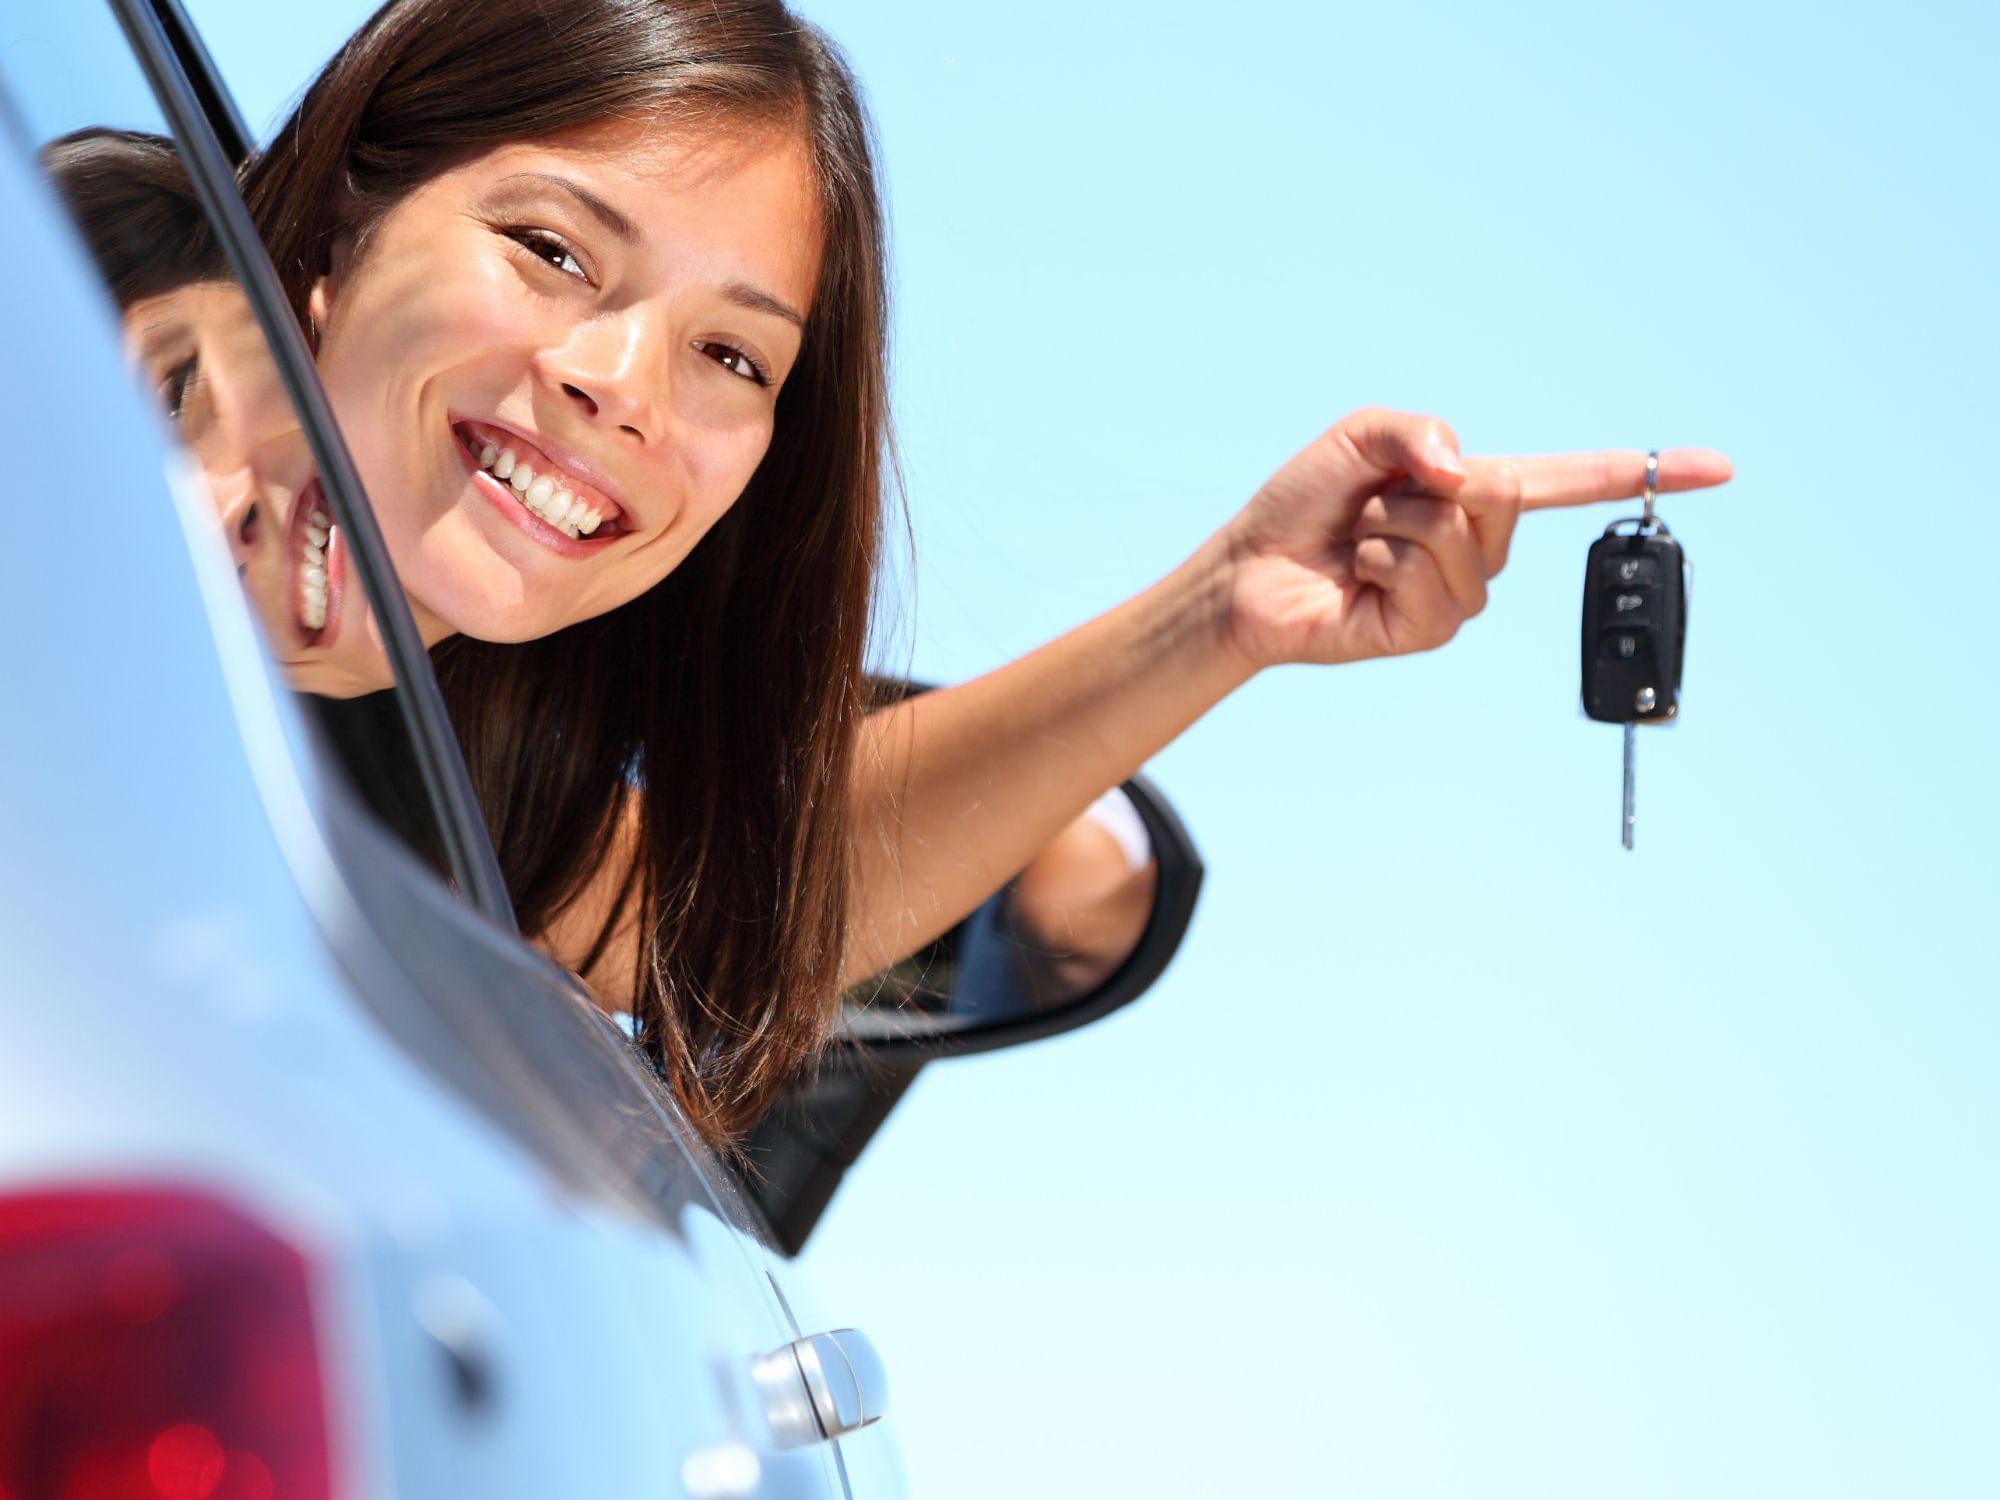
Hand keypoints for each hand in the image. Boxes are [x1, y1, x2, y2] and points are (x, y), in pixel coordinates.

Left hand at [1217, 407, 1733, 669]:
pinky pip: (1426, 576)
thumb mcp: (1360, 436)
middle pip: (1504, 493)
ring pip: (1457, 534)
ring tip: (1361, 539)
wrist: (1251, 569)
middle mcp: (1480, 545)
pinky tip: (1359, 575)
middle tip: (1375, 501)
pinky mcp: (1430, 629)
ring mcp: (1459, 593)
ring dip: (1392, 522)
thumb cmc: (1306, 502)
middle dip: (1427, 483)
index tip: (1719, 467)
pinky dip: (1381, 560)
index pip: (1572, 481)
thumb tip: (1465, 477)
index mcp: (1476, 492)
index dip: (1643, 472)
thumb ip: (1419, 431)